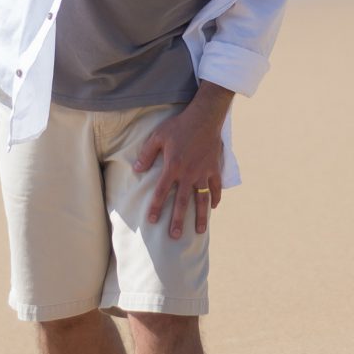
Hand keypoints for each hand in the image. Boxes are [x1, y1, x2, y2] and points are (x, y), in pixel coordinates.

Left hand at [133, 104, 226, 240]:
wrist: (205, 117)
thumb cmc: (179, 125)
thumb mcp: (158, 136)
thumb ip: (147, 154)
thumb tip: (137, 169)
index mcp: (173, 167)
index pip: (162, 192)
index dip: (157, 207)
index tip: (153, 220)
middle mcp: (189, 174)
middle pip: (183, 202)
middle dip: (178, 220)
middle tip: (175, 236)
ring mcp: (203, 173)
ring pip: (202, 200)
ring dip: (201, 216)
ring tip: (199, 231)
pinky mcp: (214, 168)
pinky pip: (216, 187)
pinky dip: (215, 198)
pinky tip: (213, 207)